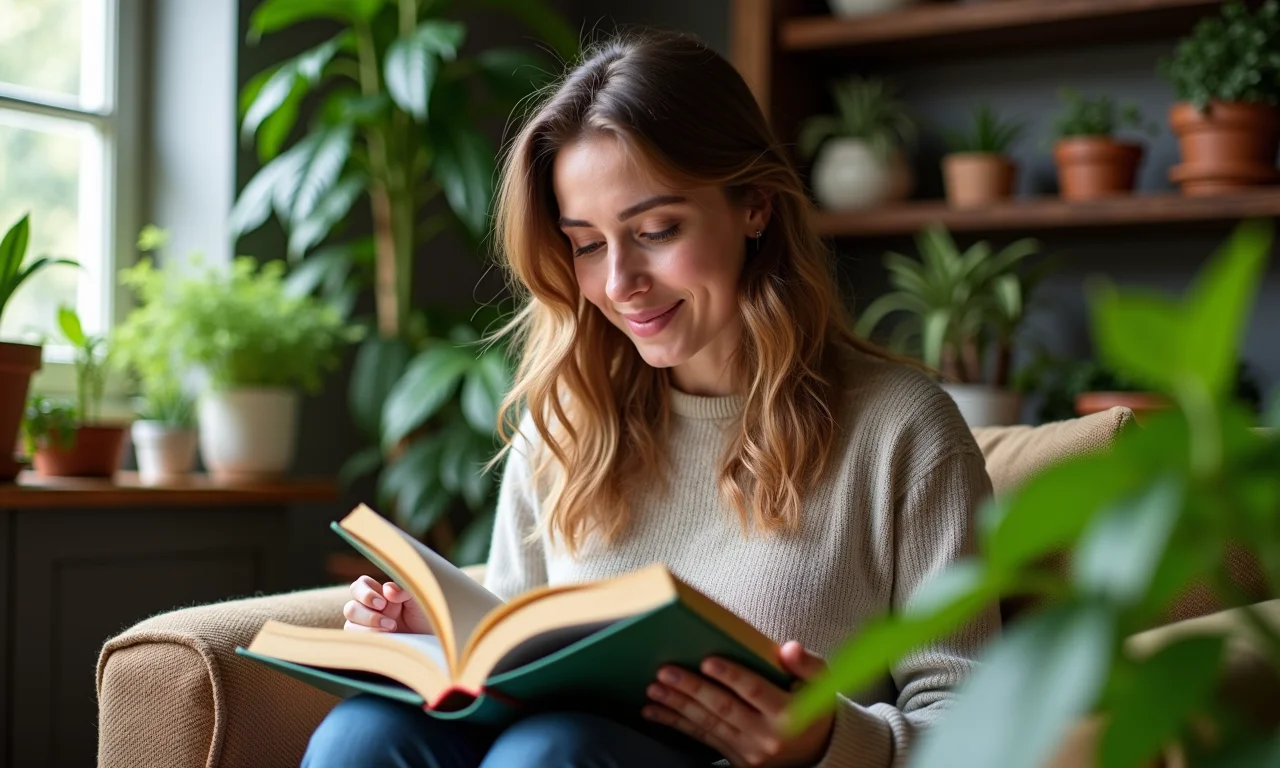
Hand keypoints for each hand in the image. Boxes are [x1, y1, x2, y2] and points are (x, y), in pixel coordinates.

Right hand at [342, 575, 433, 634]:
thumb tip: (387, 590)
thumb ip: (403, 591)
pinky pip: (356, 642)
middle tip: (391, 624)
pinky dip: (369, 640)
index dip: (365, 593)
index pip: (359, 586)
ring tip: (392, 632)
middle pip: (350, 608)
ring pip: (350, 626)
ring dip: (369, 630)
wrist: (433, 637)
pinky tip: (386, 641)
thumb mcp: (419, 599)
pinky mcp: (367, 642)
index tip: (382, 603)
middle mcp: (368, 609)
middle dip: (369, 617)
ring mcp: (365, 627)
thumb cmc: (426, 614)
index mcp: (379, 593)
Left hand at [642, 641, 833, 767]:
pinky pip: (702, 738)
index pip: (755, 691)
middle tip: (665, 670)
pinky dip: (676, 724)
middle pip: (724, 708)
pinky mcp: (737, 761)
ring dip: (677, 706)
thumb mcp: (821, 681)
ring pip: (707, 724)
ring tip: (654, 688)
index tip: (707, 660)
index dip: (731, 676)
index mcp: (789, 713)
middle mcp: (767, 737)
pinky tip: (655, 712)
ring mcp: (750, 752)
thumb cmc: (814, 704)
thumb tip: (789, 648)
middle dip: (692, 688)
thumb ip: (807, 664)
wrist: (818, 750)